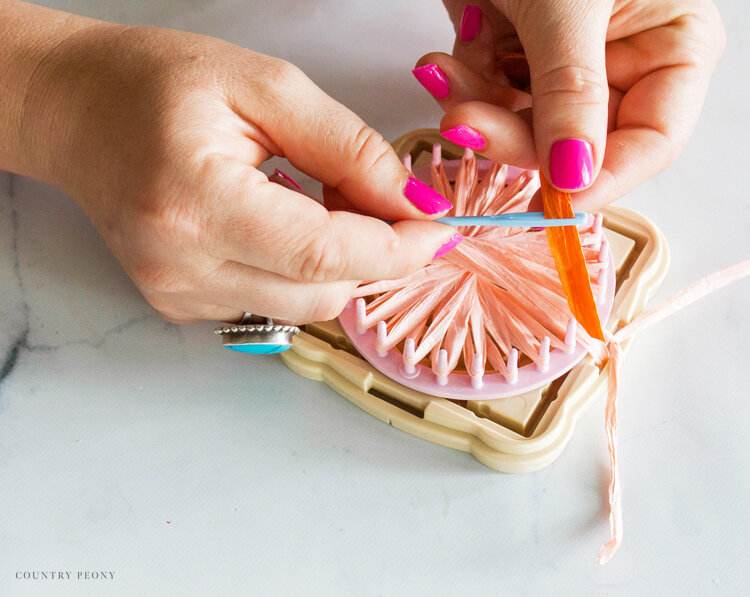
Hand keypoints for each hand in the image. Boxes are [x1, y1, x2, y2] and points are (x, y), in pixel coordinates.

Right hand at [20, 23, 458, 323]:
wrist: (79, 112)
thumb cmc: (161, 84)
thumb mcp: (267, 87)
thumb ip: (350, 148)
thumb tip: (415, 204)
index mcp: (197, 202)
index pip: (325, 253)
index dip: (397, 248)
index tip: (439, 228)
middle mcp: (181, 266)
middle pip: (323, 292)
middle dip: (373, 253)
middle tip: (380, 199)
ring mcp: (177, 295)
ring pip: (305, 306)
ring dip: (338, 262)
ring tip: (316, 201)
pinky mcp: (180, 306)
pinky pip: (274, 303)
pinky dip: (300, 270)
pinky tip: (280, 224)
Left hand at [413, 0, 724, 209]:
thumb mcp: (569, 4)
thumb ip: (573, 93)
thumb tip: (575, 177)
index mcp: (671, 42)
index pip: (651, 141)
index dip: (604, 178)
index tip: (554, 198)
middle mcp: (622, 60)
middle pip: (576, 143)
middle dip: (514, 137)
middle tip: (465, 125)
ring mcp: (562, 61)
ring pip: (523, 127)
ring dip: (476, 109)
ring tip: (441, 74)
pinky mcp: (513, 53)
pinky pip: (488, 96)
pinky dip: (460, 86)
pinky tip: (440, 62)